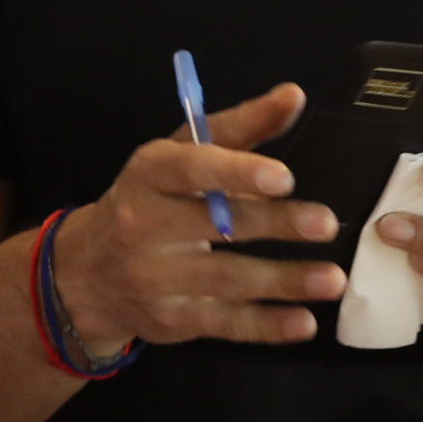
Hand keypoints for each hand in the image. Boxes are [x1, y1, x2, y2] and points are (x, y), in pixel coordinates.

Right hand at [51, 83, 345, 352]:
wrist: (89, 272)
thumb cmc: (151, 199)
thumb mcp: (181, 154)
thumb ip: (240, 126)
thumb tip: (294, 95)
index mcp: (148, 174)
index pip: (190, 169)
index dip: (236, 172)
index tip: (284, 176)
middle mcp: (143, 226)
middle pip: (215, 225)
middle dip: (274, 225)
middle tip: (326, 223)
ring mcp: (155, 279)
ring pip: (226, 280)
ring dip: (283, 280)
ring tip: (333, 278)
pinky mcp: (172, 321)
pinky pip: (225, 325)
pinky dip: (266, 327)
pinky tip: (304, 323)